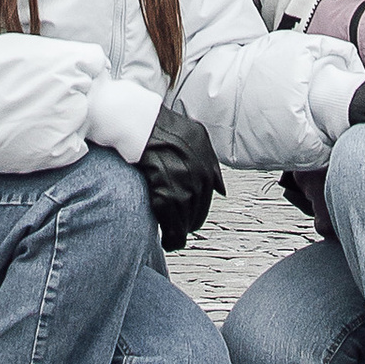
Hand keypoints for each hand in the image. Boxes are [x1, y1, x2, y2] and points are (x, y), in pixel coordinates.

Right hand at [136, 100, 222, 251]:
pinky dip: (170, 235)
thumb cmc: (166, 126)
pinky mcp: (164, 193)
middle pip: (197, 212)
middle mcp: (199, 178)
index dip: (198, 213)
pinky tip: (168, 241)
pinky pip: (171, 221)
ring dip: (179, 234)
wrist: (143, 123)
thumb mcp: (198, 137)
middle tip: (181, 232)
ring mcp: (183, 186)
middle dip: (189, 224)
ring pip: (185, 220)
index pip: (207, 200)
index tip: (191, 221)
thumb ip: (210, 163)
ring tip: (174, 241)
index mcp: (208, 167)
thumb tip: (221, 189)